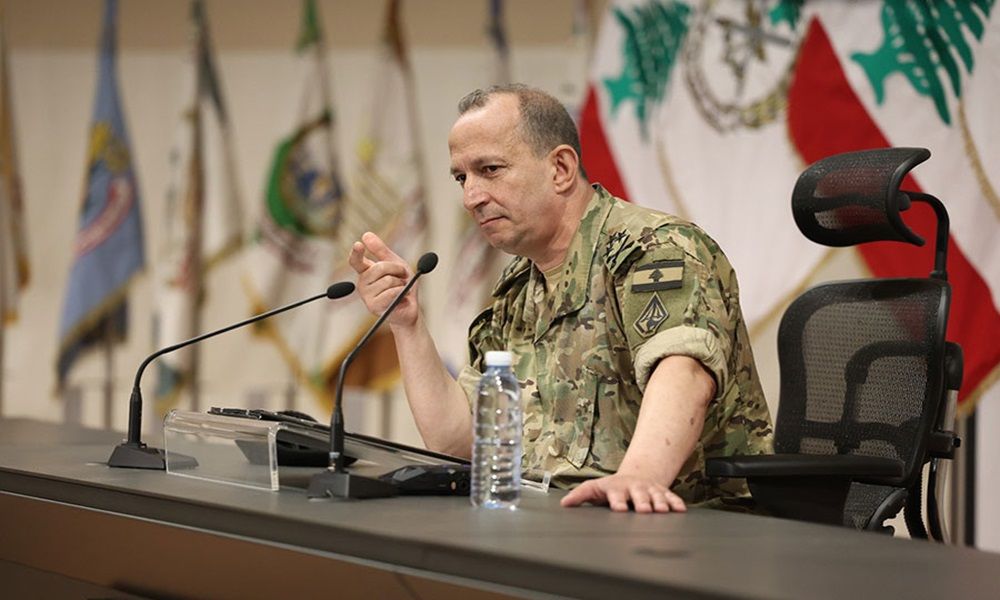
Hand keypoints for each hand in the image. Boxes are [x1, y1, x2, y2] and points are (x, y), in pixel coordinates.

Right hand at [348, 232, 419, 327]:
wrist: (410, 308)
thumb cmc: (402, 285)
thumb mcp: (395, 264)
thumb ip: (381, 251)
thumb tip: (366, 235)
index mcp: (366, 271)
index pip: (356, 260)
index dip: (356, 252)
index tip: (358, 244)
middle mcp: (362, 283)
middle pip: (379, 267)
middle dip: (397, 270)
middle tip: (401, 277)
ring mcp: (366, 296)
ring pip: (387, 280)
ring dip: (400, 284)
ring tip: (400, 290)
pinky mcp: (373, 306)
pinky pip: (391, 292)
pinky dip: (400, 292)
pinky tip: (399, 298)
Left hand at [559, 473, 686, 512]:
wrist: (635, 476)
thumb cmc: (612, 488)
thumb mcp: (595, 489)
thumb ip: (581, 495)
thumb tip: (564, 503)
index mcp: (617, 488)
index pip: (616, 495)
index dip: (617, 501)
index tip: (619, 509)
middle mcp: (634, 488)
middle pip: (638, 495)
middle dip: (642, 502)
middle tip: (644, 510)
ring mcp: (650, 489)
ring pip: (656, 496)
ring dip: (660, 503)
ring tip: (662, 511)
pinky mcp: (662, 492)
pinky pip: (671, 497)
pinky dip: (676, 503)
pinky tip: (680, 510)